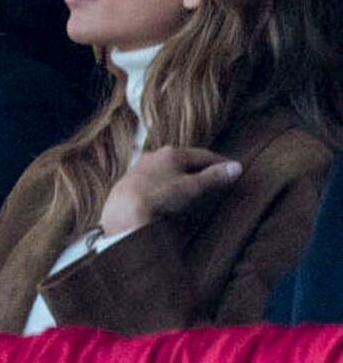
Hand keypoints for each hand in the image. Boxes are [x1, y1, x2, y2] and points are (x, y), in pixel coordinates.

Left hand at [100, 145, 241, 234]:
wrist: (125, 209)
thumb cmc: (161, 196)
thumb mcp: (193, 187)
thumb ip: (214, 177)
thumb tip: (237, 166)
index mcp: (172, 153)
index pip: (202, 155)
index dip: (219, 162)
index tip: (232, 166)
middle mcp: (155, 155)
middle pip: (184, 159)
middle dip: (200, 166)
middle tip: (216, 173)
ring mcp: (142, 166)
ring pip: (168, 167)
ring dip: (183, 173)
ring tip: (195, 181)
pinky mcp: (132, 179)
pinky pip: (157, 176)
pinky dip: (168, 180)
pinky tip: (169, 189)